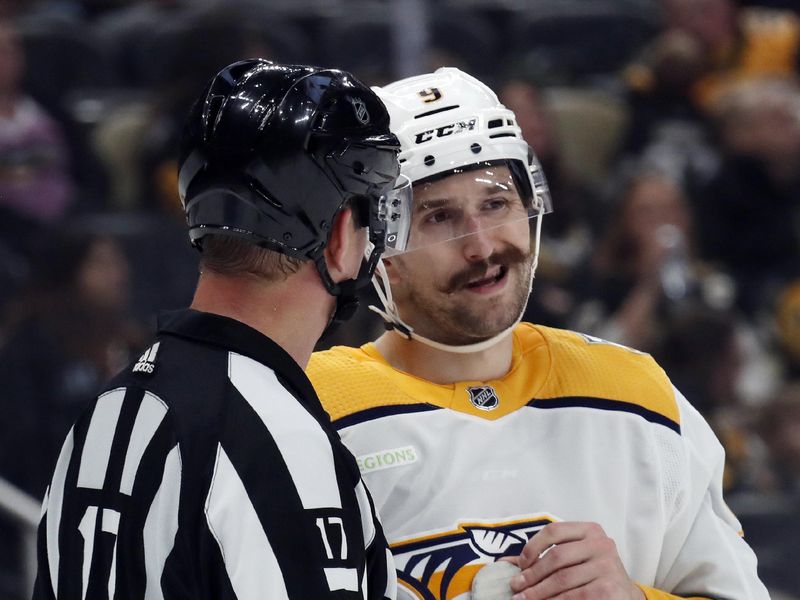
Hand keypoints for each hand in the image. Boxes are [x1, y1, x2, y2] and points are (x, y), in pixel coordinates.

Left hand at [506, 521, 644, 599]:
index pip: (554, 530)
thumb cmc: (593, 573)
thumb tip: (504, 562)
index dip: (533, 546)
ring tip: (523, 599)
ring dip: (538, 592)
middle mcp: (601, 544)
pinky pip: (573, 597)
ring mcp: (607, 566)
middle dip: (532, 575)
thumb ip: (544, 556)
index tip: (520, 564)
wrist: (624, 596)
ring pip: (562, 580)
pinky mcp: (608, 588)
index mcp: (590, 530)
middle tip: (515, 587)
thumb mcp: (574, 558)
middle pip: (556, 557)